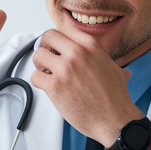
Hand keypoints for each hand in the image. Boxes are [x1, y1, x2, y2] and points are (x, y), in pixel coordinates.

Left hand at [30, 28, 150, 149]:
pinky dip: (38, 82)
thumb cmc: (115, 98)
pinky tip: (48, 87)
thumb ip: (103, 60)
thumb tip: (103, 61)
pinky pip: (35, 77)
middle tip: (47, 59)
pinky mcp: (55, 86)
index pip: (64, 30)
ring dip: (39, 66)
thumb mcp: (114, 68)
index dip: (57, 40)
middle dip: (45, 48)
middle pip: (47, 38)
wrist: (115, 120)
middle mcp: (77, 54)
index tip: (55, 47)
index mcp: (90, 46)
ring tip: (48, 74)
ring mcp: (65, 69)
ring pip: (38, 56)